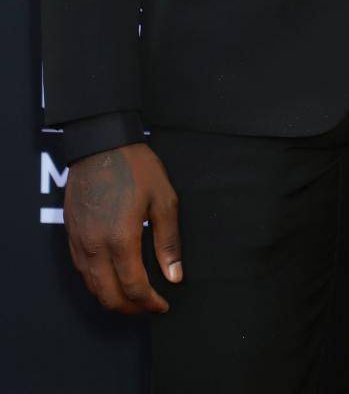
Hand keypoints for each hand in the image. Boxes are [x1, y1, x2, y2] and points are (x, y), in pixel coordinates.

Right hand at [65, 143, 180, 313]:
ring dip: (112, 298)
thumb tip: (174, 276)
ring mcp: (79, 242)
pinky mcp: (70, 235)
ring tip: (133, 296)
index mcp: (120, 240)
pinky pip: (81, 271)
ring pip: (92, 287)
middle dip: (131, 308)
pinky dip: (97, 283)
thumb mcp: (163, 199)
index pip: (134, 288)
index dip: (150, 303)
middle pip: (109, 296)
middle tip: (149, 306)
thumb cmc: (135, 168)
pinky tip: (112, 278)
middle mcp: (94, 247)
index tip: (163, 305)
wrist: (100, 143)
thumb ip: (168, 241)